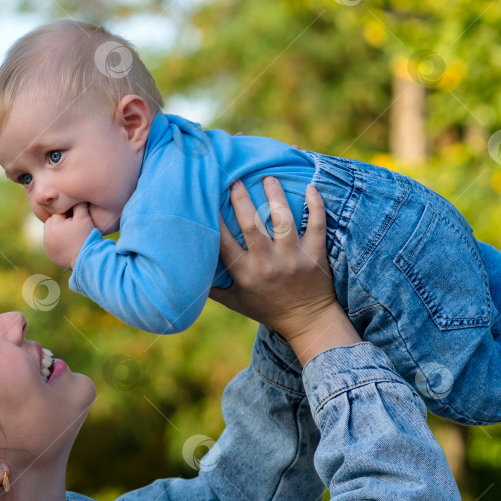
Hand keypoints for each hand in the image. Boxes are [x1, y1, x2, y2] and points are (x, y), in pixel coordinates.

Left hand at [44, 203, 95, 269]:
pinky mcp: (51, 256)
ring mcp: (48, 247)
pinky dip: (59, 243)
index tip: (77, 215)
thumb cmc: (86, 236)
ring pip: (52, 233)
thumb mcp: (84, 218)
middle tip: (74, 225)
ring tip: (72, 234)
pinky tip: (69, 243)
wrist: (87, 260)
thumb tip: (75, 195)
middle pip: (53, 222)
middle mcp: (47, 236)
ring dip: (59, 232)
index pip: (58, 212)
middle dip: (62, 221)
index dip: (68, 212)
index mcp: (53, 225)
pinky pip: (54, 245)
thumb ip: (78, 205)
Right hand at [209, 177, 359, 364]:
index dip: (214, 220)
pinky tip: (311, 186)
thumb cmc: (267, 309)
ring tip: (268, 177)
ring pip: (283, 220)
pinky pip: (317, 225)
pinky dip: (316, 205)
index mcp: (244, 274)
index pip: (224, 242)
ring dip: (275, 196)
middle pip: (251, 226)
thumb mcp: (235, 302)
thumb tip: (184, 274)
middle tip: (234, 179)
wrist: (308, 323)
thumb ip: (211, 288)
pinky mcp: (315, 254)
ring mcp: (293, 258)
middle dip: (241, 200)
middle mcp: (267, 264)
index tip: (206, 199)